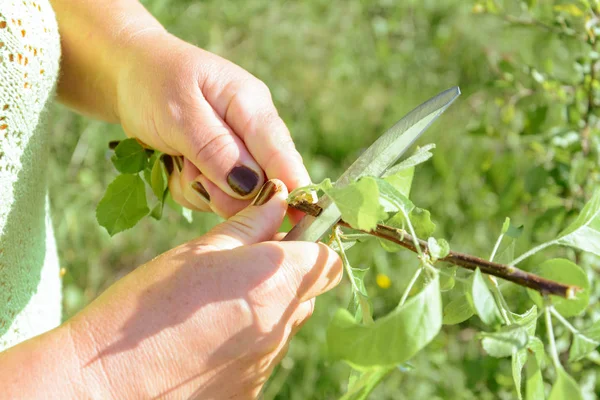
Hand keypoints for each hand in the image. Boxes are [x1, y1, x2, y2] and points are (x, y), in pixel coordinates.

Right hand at [68, 180, 341, 398]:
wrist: (106, 386)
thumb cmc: (146, 308)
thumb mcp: (197, 252)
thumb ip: (248, 228)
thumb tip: (280, 203)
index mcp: (274, 283)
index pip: (328, 259)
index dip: (315, 241)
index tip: (290, 233)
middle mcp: (282, 327)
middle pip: (309, 291)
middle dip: (290, 272)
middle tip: (244, 262)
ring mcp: (268, 363)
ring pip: (286, 322)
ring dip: (267, 305)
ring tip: (216, 303)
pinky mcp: (252, 389)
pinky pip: (263, 354)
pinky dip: (247, 339)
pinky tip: (208, 336)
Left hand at [115, 31, 310, 218]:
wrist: (126, 74)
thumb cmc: (154, 82)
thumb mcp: (180, 113)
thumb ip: (217, 150)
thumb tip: (255, 187)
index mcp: (252, 106)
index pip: (282, 153)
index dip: (296, 188)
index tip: (303, 218)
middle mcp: (252, 133)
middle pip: (262, 184)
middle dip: (224, 190)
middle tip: (188, 171)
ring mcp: (236, 153)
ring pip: (235, 196)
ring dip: (201, 189)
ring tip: (176, 160)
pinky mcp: (219, 169)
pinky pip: (213, 197)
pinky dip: (190, 189)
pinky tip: (173, 165)